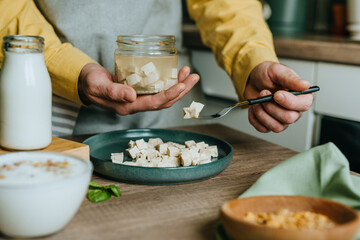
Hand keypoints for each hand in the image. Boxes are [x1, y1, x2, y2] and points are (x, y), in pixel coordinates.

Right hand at [78, 63, 198, 114]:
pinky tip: (175, 73)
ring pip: (163, 95)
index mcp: (128, 106)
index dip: (169, 95)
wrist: (85, 82)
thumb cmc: (89, 83)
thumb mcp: (98, 86)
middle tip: (193, 77)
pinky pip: (157, 89)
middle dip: (181, 90)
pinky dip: (168, 81)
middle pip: (164, 100)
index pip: (154, 103)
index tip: (181, 85)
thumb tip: (132, 95)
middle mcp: (136, 104)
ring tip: (188, 73)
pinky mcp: (139, 91)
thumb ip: (114, 92)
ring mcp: (138, 98)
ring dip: (178, 85)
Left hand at [245, 61, 312, 132]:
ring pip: (276, 127)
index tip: (276, 94)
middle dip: (272, 106)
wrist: (252, 81)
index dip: (289, 102)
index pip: (303, 105)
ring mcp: (282, 120)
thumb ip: (291, 79)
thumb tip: (306, 85)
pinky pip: (262, 128)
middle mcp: (294, 110)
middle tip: (263, 93)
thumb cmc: (267, 75)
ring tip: (257, 100)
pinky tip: (254, 107)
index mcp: (301, 96)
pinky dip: (254, 118)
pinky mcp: (269, 124)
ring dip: (262, 113)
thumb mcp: (277, 71)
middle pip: (289, 118)